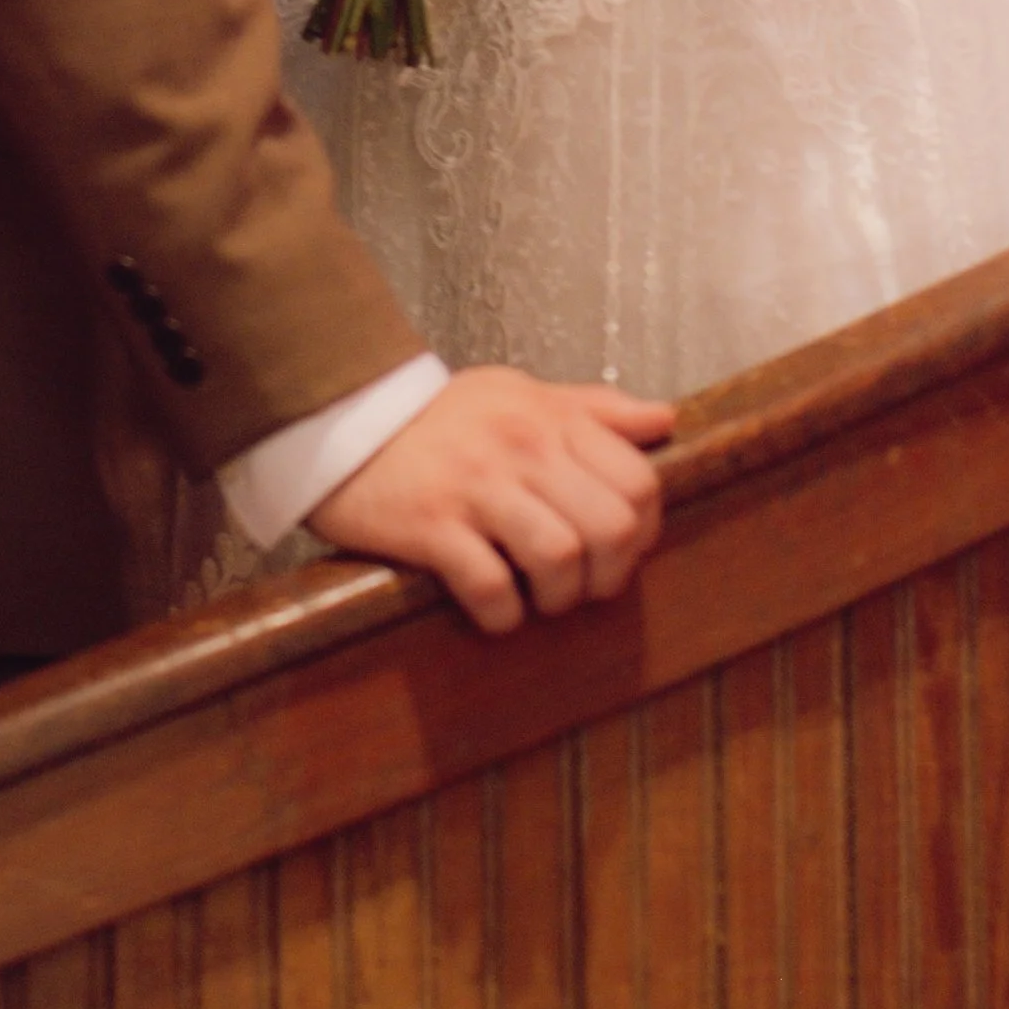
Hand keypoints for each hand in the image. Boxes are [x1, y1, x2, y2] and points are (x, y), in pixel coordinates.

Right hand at [306, 365, 674, 633]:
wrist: (343, 420)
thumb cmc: (439, 417)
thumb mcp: (519, 393)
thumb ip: (593, 408)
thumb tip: (665, 419)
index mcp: (549, 419)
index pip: (638, 481)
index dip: (644, 531)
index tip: (619, 551)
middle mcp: (522, 450)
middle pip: (611, 528)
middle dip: (609, 575)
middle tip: (584, 586)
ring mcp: (476, 488)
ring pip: (560, 559)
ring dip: (559, 599)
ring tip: (540, 600)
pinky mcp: (431, 527)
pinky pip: (490, 587)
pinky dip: (503, 615)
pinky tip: (495, 611)